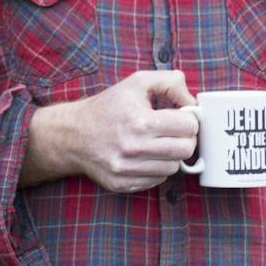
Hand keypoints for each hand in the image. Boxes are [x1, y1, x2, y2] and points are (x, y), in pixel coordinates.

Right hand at [19, 70, 198, 192]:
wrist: (73, 133)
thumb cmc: (109, 106)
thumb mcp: (137, 82)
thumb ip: (170, 82)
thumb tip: (192, 102)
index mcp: (140, 121)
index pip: (189, 126)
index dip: (188, 118)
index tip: (179, 116)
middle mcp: (133, 147)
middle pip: (186, 149)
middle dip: (184, 138)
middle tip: (173, 131)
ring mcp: (127, 169)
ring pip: (173, 168)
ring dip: (170, 155)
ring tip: (156, 143)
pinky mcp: (122, 184)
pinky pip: (157, 180)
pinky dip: (156, 169)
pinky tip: (144, 156)